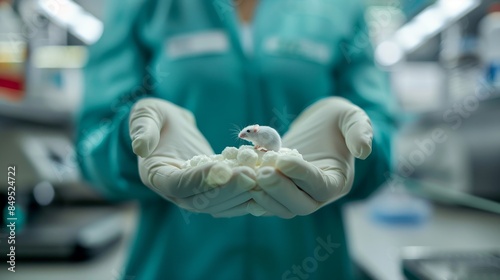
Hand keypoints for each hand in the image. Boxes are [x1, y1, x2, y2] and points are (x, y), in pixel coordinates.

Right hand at [129, 98, 255, 216]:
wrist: (170, 127)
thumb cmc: (156, 117)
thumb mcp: (145, 114)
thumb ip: (142, 127)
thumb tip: (141, 147)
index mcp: (156, 175)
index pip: (178, 185)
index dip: (200, 180)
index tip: (223, 169)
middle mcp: (175, 192)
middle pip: (202, 200)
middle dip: (228, 189)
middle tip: (251, 175)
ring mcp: (195, 194)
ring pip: (220, 203)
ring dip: (241, 194)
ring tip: (262, 178)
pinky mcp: (212, 190)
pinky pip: (230, 198)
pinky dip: (247, 194)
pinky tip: (266, 183)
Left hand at [248, 97, 372, 217]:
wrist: (316, 125)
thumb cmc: (336, 119)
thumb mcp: (351, 116)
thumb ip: (359, 130)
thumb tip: (363, 151)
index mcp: (337, 180)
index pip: (321, 186)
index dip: (302, 175)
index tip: (284, 160)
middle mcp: (317, 195)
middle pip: (300, 205)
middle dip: (280, 191)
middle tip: (262, 173)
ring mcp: (297, 195)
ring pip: (281, 208)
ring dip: (264, 195)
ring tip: (248, 176)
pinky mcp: (279, 191)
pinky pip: (266, 201)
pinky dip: (253, 196)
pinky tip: (240, 182)